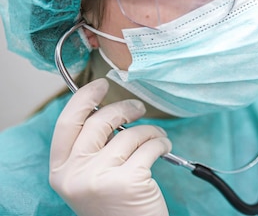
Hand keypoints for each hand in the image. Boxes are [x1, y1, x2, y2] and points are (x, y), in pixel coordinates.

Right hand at [49, 78, 170, 215]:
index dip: (84, 99)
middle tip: (139, 108)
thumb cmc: (114, 205)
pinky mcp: (128, 181)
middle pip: (99, 121)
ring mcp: (100, 178)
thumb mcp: (88, 179)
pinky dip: (162, 143)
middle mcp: (75, 174)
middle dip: (124, 108)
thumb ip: (90, 150)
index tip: (100, 85)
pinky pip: (150, 146)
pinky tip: (164, 149)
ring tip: (158, 138)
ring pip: (130, 134)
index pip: (67, 123)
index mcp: (61, 171)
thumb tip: (107, 111)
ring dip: (151, 131)